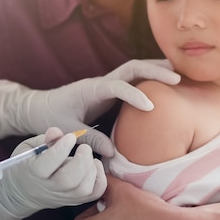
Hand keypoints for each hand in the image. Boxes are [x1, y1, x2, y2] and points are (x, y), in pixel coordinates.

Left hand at [0, 59, 179, 155]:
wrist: (39, 107)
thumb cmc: (50, 118)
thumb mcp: (67, 130)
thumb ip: (89, 138)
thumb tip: (114, 151)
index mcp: (90, 89)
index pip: (118, 86)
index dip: (135, 95)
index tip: (151, 107)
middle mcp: (102, 82)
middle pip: (133, 68)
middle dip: (155, 71)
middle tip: (178, 79)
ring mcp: (107, 84)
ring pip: (136, 69)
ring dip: (157, 69)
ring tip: (180, 74)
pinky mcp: (111, 90)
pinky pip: (134, 80)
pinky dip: (151, 78)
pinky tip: (166, 84)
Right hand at [0, 127, 106, 219]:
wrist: (25, 191)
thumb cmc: (29, 163)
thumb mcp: (29, 147)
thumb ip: (44, 140)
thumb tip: (56, 132)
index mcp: (33, 172)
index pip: (46, 165)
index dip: (61, 149)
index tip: (70, 137)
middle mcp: (49, 188)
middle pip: (68, 180)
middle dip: (82, 160)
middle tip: (84, 147)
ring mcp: (64, 197)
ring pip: (83, 189)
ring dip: (91, 169)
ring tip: (89, 157)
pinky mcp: (76, 200)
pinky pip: (94, 193)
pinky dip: (100, 178)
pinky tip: (94, 166)